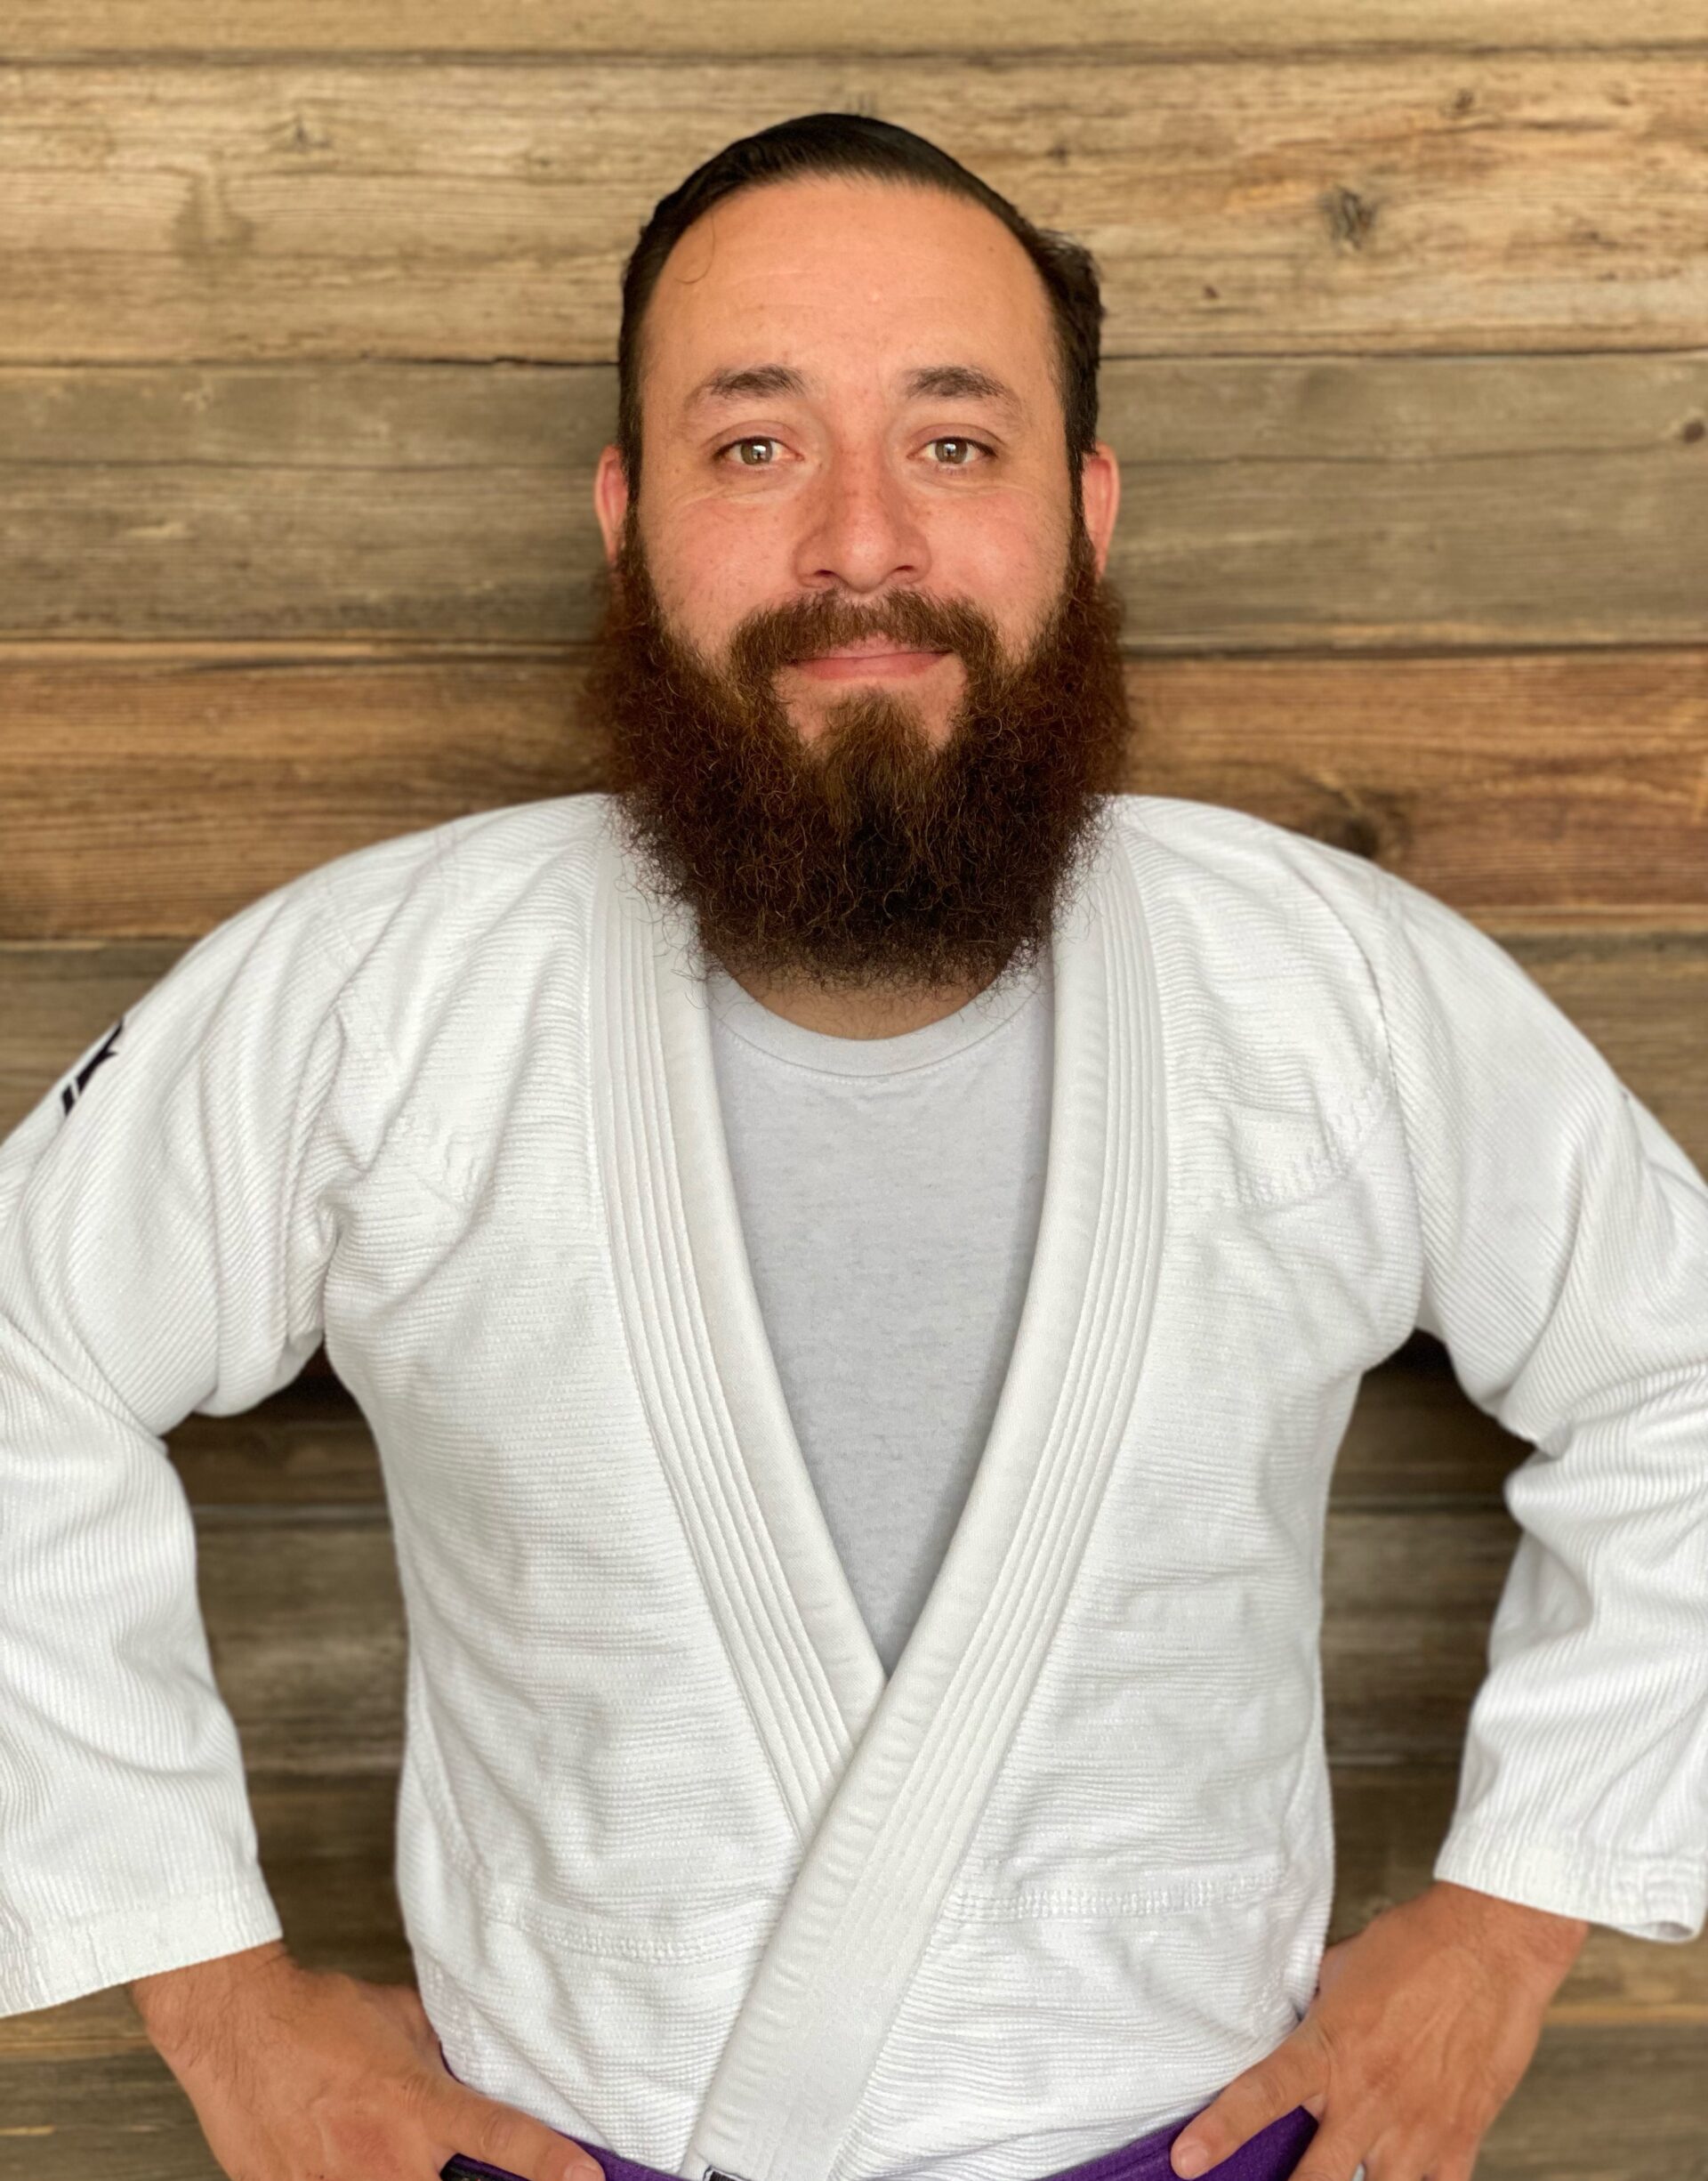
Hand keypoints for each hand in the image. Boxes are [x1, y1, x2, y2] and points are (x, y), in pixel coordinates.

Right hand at [132, 1942, 603, 2180]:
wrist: (234, 2023)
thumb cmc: (316, 2014)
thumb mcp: (401, 2021)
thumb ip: (439, 2057)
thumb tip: (466, 2071)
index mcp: (418, 2107)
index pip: (501, 2139)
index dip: (550, 2163)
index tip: (587, 2179)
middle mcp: (384, 2160)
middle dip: (461, 2179)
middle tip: (448, 2158)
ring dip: (398, 2175)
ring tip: (378, 2146)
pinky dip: (343, 2175)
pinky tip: (335, 2153)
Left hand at [1167, 1881, 1588, 2180]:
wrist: (1492, 1944)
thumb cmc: (1416, 1945)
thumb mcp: (1339, 1968)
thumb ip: (1313, 2011)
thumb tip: (1292, 2027)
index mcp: (1328, 2047)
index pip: (1260, 2097)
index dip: (1219, 2133)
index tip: (1187, 2162)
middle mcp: (1366, 2096)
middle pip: (1312, 2177)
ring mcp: (1415, 2125)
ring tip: (1341, 2175)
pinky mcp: (1460, 2137)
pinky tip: (1400, 2175)